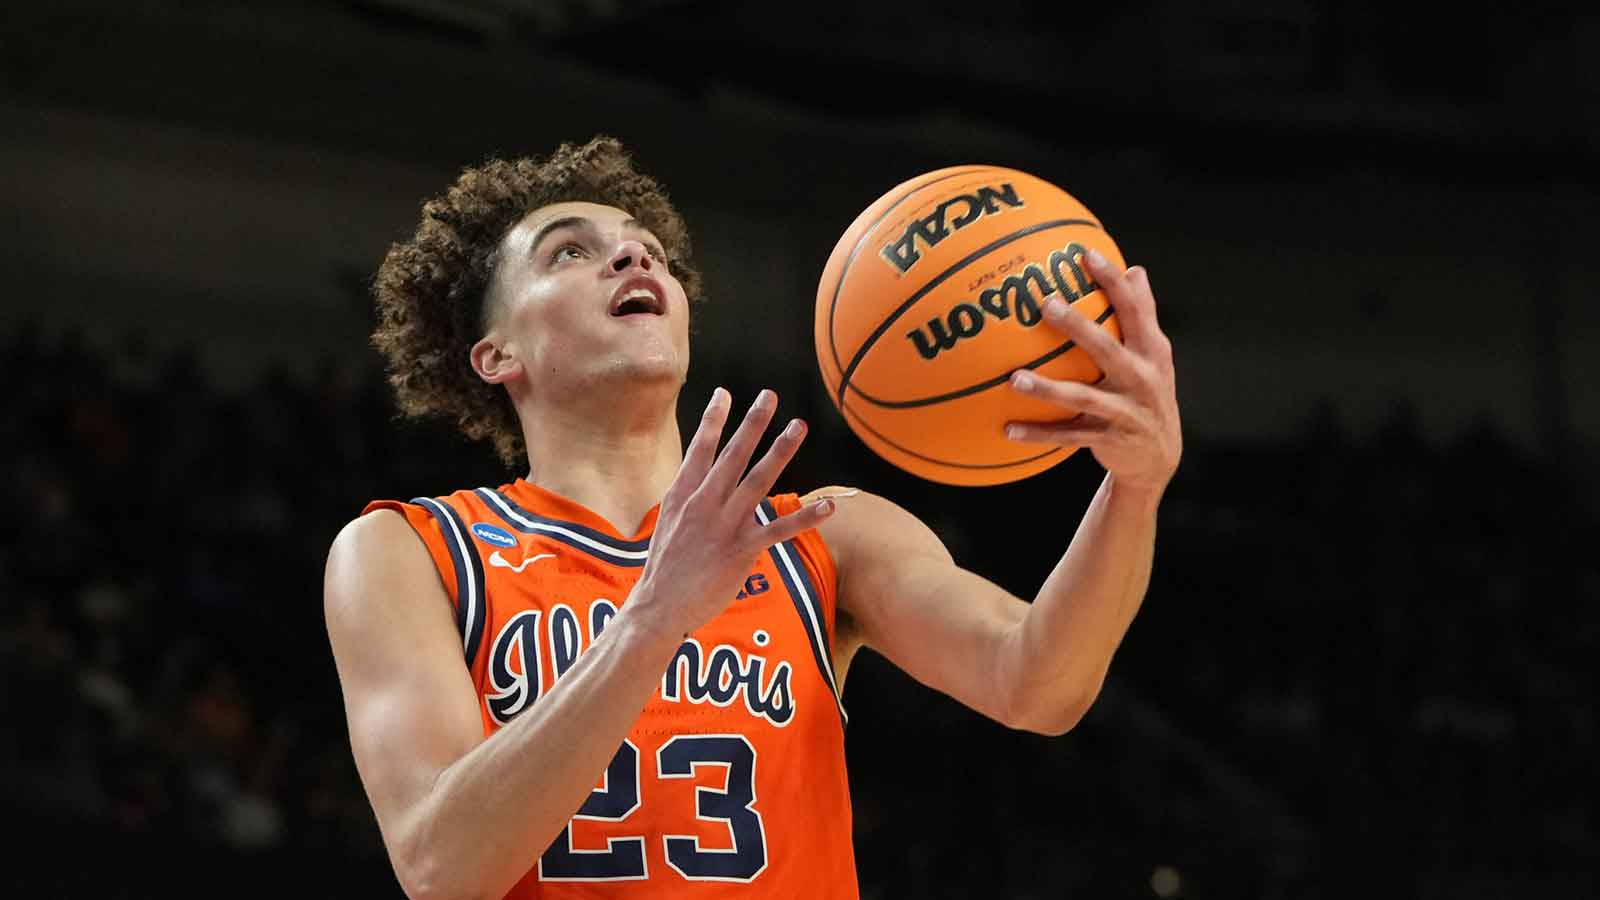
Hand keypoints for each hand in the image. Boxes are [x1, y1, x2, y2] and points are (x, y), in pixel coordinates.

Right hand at [631, 388, 834, 635]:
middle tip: (769, 396)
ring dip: (780, 451)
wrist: (657, 607)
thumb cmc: (664, 569)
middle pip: (732, 455)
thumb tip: (700, 483)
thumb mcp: (668, 523)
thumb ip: (687, 500)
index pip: (700, 449)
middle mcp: (703, 504)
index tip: (725, 393)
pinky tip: (829, 507)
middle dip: (752, 423)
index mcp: (682, 495)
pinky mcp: (741, 550)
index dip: (714, 420)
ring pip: (757, 481)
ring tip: (798, 427)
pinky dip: (806, 518)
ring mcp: (723, 525)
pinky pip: (779, 530)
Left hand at [1004, 249, 1181, 495]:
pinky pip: (1067, 436)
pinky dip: (1038, 433)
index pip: (1134, 310)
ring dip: (1047, 389)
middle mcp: (1141, 379)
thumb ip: (1144, 315)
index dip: (1113, 281)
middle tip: (1046, 304)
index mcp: (1152, 352)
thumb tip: (1135, 270)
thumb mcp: (1155, 356)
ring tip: (1014, 378)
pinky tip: (1008, 428)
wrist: (1159, 458)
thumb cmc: (1149, 393)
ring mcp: (1124, 411)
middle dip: (1078, 327)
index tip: (1086, 254)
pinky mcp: (1106, 439)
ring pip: (1082, 397)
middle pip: (1107, 348)